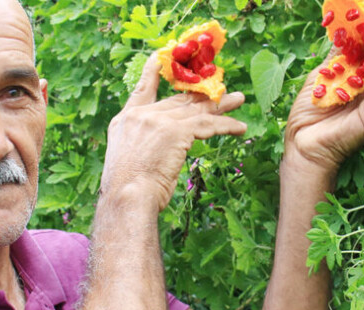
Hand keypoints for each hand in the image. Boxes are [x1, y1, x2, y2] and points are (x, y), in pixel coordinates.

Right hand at [102, 54, 246, 210]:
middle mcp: (140, 115)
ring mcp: (157, 120)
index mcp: (124, 120)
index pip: (141, 91)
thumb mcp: (128, 160)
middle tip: (221, 90)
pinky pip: (208, 124)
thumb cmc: (126, 191)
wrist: (127, 197)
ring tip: (238, 100)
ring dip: (220, 106)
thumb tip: (160, 151)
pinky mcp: (176, 130)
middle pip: (178, 100)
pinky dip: (226, 126)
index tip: (159, 57)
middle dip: (202, 95)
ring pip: (195, 109)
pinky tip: (239, 128)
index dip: (151, 73)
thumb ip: (142, 146)